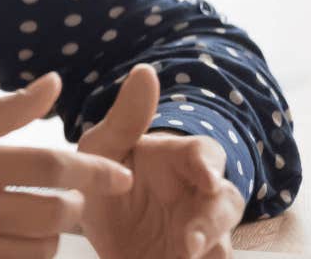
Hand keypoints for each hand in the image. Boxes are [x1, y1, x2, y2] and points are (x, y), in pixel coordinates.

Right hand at [0, 72, 132, 258]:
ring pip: (39, 250)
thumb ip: (2, 112)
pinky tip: (14, 242)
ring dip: (51, 237)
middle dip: (72, 206)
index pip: (48, 165)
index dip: (93, 170)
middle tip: (65, 197)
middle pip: (53, 214)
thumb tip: (55, 84)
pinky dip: (24, 256)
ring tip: (37, 221)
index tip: (119, 175)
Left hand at [79, 65, 244, 258]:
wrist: (85, 227)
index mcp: (178, 160)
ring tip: (184, 257)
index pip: (206, 155)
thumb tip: (146, 70)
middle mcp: (196, 196)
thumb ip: (125, 117)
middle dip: (212, 223)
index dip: (209, 166)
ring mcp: (197, 233)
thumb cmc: (100, 175)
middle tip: (188, 242)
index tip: (205, 179)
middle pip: (225, 203)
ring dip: (210, 250)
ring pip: (222, 243)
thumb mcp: (101, 147)